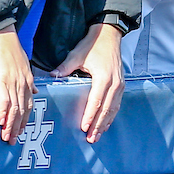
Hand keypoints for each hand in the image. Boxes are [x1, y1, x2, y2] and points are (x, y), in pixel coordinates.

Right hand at [0, 26, 34, 143]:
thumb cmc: (8, 48)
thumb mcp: (23, 64)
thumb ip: (29, 79)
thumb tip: (35, 91)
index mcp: (28, 79)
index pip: (29, 103)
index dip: (25, 119)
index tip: (21, 131)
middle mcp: (23, 83)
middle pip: (23, 109)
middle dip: (19, 127)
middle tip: (13, 141)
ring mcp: (13, 81)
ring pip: (15, 108)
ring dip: (11, 125)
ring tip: (6, 137)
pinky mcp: (1, 79)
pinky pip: (4, 99)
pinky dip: (3, 112)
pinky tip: (0, 122)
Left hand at [51, 23, 125, 143]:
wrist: (110, 35)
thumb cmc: (93, 45)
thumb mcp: (77, 54)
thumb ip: (65, 67)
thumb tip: (52, 76)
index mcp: (104, 77)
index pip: (96, 101)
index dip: (90, 115)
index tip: (84, 127)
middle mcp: (115, 83)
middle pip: (106, 108)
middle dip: (98, 125)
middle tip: (90, 138)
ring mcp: (120, 84)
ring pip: (113, 108)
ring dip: (105, 123)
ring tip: (97, 135)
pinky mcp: (121, 84)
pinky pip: (117, 103)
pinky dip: (111, 115)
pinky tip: (106, 124)